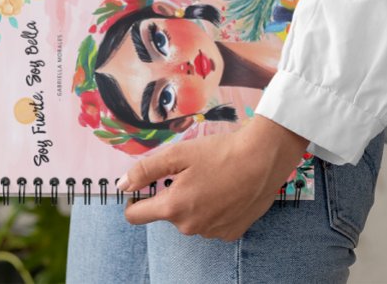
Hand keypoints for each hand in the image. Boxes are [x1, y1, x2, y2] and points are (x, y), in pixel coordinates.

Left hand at [117, 113, 309, 241]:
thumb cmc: (221, 152)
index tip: (144, 187)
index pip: (136, 216)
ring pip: (191, 218)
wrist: (263, 159)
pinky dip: (214, 208)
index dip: (135, 200)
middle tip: (191, 171)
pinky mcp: (232, 232)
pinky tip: (227, 190)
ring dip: (195, 201)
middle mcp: (190, 227)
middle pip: (168, 213)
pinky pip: (212, 223)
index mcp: (173, 208)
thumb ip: (146, 170)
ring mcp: (212, 233)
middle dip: (173, 194)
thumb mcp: (178, 154)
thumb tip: (122, 184)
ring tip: (213, 178)